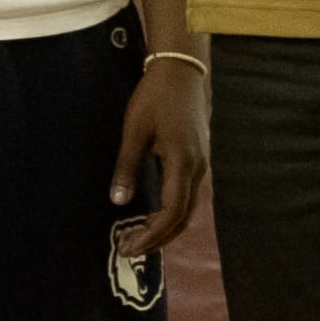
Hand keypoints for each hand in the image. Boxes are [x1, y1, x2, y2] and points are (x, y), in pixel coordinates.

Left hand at [110, 52, 211, 256]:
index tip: (129, 246)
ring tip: (141, 237)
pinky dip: (174, 213)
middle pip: (183, 217)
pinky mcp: (200, 159)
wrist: (182, 71)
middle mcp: (198, 169)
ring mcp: (202, 165)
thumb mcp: (135, 130)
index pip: (172, 213)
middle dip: (158, 238)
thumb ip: (127, 167)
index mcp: (183, 163)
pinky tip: (155, 215)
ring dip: (166, 228)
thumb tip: (117, 201)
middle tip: (130, 249)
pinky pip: (189, 196)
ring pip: (189, 208)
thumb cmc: (155, 97)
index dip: (151, 234)